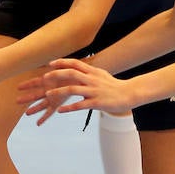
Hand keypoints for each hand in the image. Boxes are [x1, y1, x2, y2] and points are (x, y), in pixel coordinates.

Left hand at [18, 58, 136, 124]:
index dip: (61, 62)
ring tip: (48, 94)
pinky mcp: (97, 103)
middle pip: (71, 73)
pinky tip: (60, 111)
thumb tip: (80, 69)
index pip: (75, 63)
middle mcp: (92, 80)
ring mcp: (94, 91)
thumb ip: (90, 72)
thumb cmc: (115, 86)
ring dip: (58, 91)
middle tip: (44, 77)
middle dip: (56, 74)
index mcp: (93, 72)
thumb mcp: (102, 75)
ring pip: (73, 90)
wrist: (130, 94)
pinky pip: (80, 105)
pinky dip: (68, 108)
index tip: (50, 63)